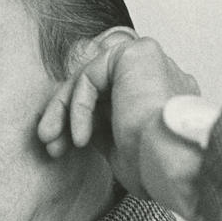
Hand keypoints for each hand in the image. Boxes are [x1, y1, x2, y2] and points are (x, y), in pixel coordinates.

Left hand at [37, 29, 203, 220]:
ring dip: (63, 111)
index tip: (59, 148)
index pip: (107, 98)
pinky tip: (80, 137)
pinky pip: (90, 76)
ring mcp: (149, 61)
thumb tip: (75, 124)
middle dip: (64, 115)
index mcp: (159, 96)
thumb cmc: (155, 168)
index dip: (78, 121)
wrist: (173, 166)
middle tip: (49, 144)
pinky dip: (78, 106)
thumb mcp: (119, 148)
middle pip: (95, 86)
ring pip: (89, 78)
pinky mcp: (136, 53)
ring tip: (50, 142)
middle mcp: (158, 74)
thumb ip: (101, 126)